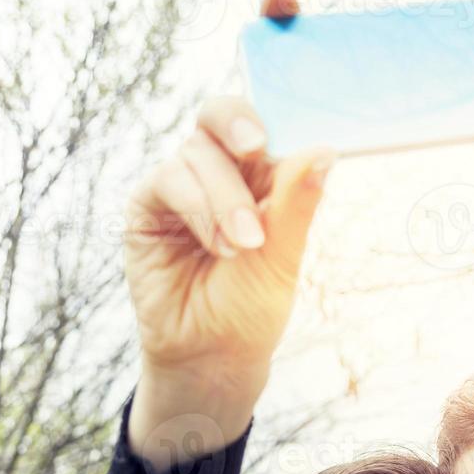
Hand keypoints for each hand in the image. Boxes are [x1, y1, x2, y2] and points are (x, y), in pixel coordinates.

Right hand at [124, 94, 334, 464]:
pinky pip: (167, 181)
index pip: (257, 125)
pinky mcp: (148, 207)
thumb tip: (325, 150)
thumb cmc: (252, 309)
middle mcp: (220, 173)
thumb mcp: (284, 257)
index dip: (259, 118)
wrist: (212, 355)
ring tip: (244, 245)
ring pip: (197, 155)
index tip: (271, 139)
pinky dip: (197, 208)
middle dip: (238, 127)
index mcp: (260, 177)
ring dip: (225, 198)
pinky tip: (218, 245)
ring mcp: (182, 187)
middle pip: (219, 118)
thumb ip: (297, 203)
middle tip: (256, 149)